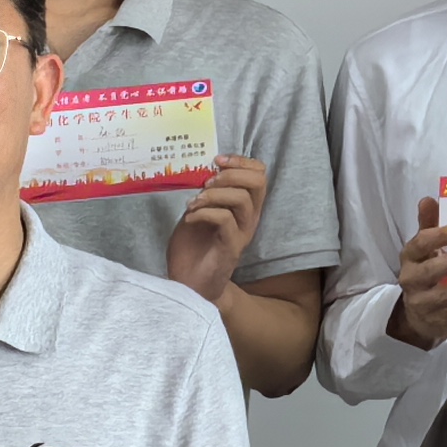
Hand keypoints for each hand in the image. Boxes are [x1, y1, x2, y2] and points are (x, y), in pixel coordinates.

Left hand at [168, 156, 269, 306]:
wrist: (186, 285)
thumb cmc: (191, 249)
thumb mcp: (196, 212)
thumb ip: (203, 194)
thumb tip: (199, 172)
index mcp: (244, 207)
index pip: (259, 174)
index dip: (241, 161)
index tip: (217, 161)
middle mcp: (249, 218)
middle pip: (258, 182)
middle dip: (231, 173)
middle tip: (208, 181)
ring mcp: (242, 233)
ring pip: (241, 199)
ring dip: (214, 194)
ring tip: (194, 202)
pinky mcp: (231, 248)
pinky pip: (225, 220)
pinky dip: (204, 213)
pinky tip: (189, 218)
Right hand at [389, 200, 446, 350]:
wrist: (417, 315)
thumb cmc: (426, 271)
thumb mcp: (424, 249)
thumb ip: (429, 225)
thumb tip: (429, 199)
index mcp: (410, 257)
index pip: (422, 244)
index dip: (444, 235)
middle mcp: (412, 280)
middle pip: (433, 271)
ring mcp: (425, 303)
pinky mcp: (440, 319)